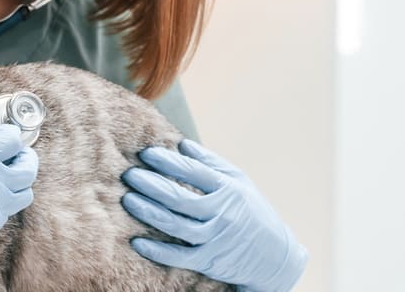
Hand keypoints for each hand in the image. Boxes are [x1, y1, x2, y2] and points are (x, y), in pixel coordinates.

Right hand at [0, 124, 37, 282]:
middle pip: (28, 168)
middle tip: (16, 155)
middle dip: (24, 157)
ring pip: (24, 194)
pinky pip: (4, 213)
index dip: (11, 134)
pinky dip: (0, 202)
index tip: (6, 135)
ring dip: (17, 183)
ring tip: (3, 178)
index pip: (12, 141)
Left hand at [121, 139, 306, 291]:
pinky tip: (136, 242)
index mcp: (229, 190)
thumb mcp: (240, 182)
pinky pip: (179, 257)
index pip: (193, 172)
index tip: (146, 153)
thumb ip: (211, 163)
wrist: (277, 257)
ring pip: (176, 225)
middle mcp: (222, 214)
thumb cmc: (253, 211)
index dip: (168, 162)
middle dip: (151, 185)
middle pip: (179, 198)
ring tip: (128, 199)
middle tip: (129, 175)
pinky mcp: (209, 261)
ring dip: (148, 212)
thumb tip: (182, 144)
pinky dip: (157, 251)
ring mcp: (215, 239)